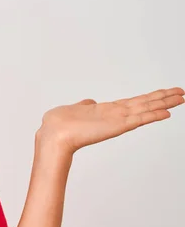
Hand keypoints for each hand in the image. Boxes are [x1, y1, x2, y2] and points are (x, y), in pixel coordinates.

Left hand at [36, 87, 183, 154]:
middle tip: (182, 93)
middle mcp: (115, 115)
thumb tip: (89, 102)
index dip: (149, 97)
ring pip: (145, 109)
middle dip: (163, 98)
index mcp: (106, 111)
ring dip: (163, 103)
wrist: (53, 133)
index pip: (133, 102)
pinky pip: (138, 120)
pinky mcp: (116, 126)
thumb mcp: (74, 109)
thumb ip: (85, 106)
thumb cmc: (59, 124)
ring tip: (181, 97)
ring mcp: (117, 120)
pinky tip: (166, 113)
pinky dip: (152, 115)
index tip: (164, 93)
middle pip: (144, 104)